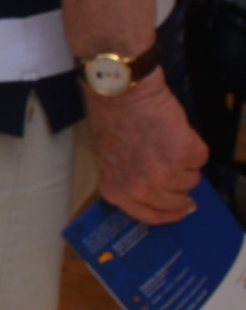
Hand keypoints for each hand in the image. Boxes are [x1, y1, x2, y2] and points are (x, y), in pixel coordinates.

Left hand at [84, 73, 206, 223]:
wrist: (120, 93)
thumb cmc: (110, 120)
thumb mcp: (109, 160)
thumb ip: (129, 180)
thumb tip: (159, 192)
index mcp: (118, 191)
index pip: (151, 216)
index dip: (170, 213)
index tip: (183, 208)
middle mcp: (141, 188)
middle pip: (176, 201)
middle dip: (181, 186)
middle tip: (178, 168)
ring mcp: (164, 173)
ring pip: (192, 179)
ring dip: (185, 162)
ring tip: (166, 141)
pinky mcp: (183, 154)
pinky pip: (200, 158)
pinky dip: (193, 145)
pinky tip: (175, 132)